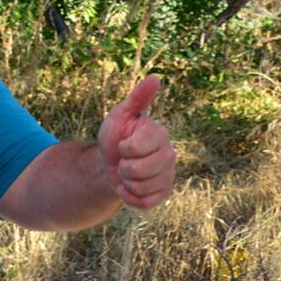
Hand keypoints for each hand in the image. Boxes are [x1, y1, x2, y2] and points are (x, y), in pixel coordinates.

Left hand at [96, 74, 175, 210]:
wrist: (110, 162)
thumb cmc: (116, 136)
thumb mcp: (120, 115)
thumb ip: (137, 98)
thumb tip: (155, 78)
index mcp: (159, 133)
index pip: (135, 148)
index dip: (123, 149)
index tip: (123, 144)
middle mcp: (169, 153)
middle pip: (139, 171)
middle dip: (123, 167)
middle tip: (124, 160)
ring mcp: (169, 175)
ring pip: (141, 188)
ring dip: (126, 183)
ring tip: (127, 173)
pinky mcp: (164, 193)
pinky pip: (145, 203)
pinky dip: (131, 197)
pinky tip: (130, 187)